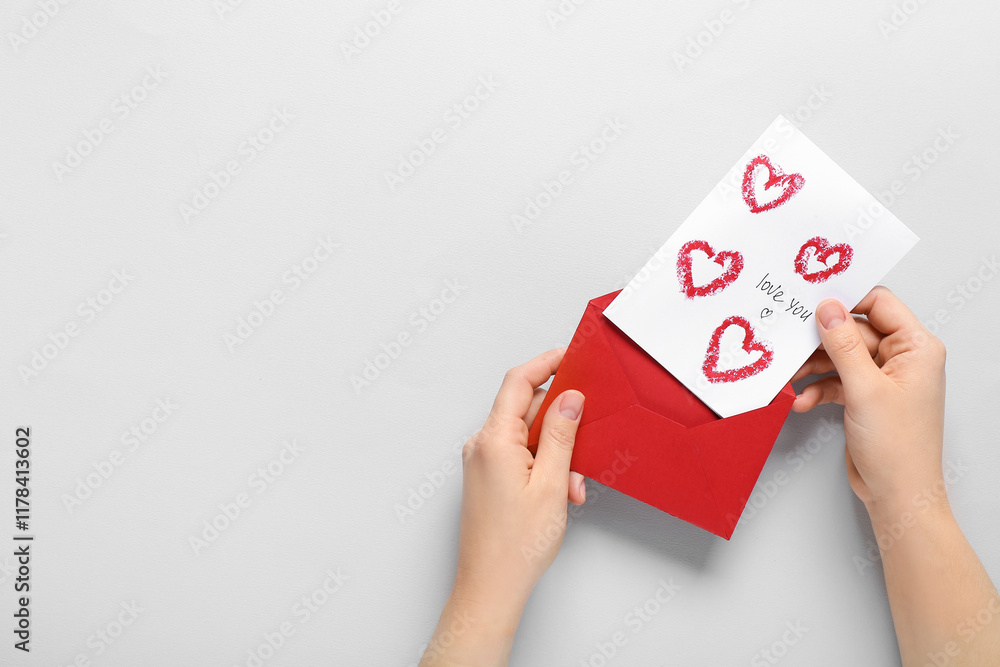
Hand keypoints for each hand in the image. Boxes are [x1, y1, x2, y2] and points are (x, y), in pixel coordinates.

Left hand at [421, 348, 585, 665]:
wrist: (491, 587)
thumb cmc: (515, 545)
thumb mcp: (551, 483)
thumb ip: (561, 434)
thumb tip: (570, 398)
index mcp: (492, 440)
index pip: (518, 382)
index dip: (546, 363)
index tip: (569, 354)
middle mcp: (481, 446)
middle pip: (525, 409)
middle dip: (560, 423)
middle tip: (587, 436)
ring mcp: (482, 463)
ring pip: (526, 436)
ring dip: (556, 452)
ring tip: (572, 486)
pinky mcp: (487, 478)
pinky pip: (519, 455)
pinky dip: (543, 466)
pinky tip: (560, 491)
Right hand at [791, 286, 946, 511]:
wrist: (897, 495)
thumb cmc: (899, 448)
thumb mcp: (865, 389)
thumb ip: (843, 345)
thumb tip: (827, 309)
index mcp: (916, 347)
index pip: (879, 304)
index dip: (846, 301)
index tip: (812, 302)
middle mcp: (902, 358)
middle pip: (852, 331)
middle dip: (821, 341)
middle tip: (792, 343)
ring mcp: (882, 378)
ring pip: (840, 356)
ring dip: (814, 367)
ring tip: (792, 376)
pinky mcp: (865, 397)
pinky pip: (836, 380)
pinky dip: (818, 388)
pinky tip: (804, 400)